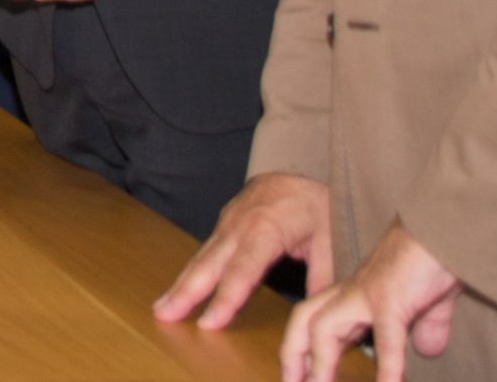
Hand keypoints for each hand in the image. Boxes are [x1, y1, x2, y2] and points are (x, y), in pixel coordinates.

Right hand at [156, 172, 334, 329]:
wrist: (308, 175)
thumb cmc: (323, 208)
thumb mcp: (332, 244)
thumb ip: (321, 283)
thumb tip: (314, 319)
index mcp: (269, 225)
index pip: (243, 269)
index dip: (226, 297)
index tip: (209, 322)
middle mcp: (242, 221)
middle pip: (211, 261)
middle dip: (187, 290)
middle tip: (164, 314)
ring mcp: (230, 218)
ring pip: (204, 254)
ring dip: (183, 282)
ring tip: (163, 308)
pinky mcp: (226, 220)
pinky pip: (209, 247)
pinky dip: (194, 270)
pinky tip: (183, 289)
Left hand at [282, 222, 459, 381]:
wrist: (447, 224)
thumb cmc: (437, 257)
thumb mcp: (429, 299)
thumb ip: (427, 325)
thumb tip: (430, 349)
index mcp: (358, 294)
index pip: (318, 321)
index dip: (304, 349)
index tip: (299, 377)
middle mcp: (353, 292)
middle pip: (305, 319)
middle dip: (293, 354)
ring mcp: (368, 294)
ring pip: (324, 328)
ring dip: (320, 364)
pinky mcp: (391, 298)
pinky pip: (386, 340)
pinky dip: (387, 369)